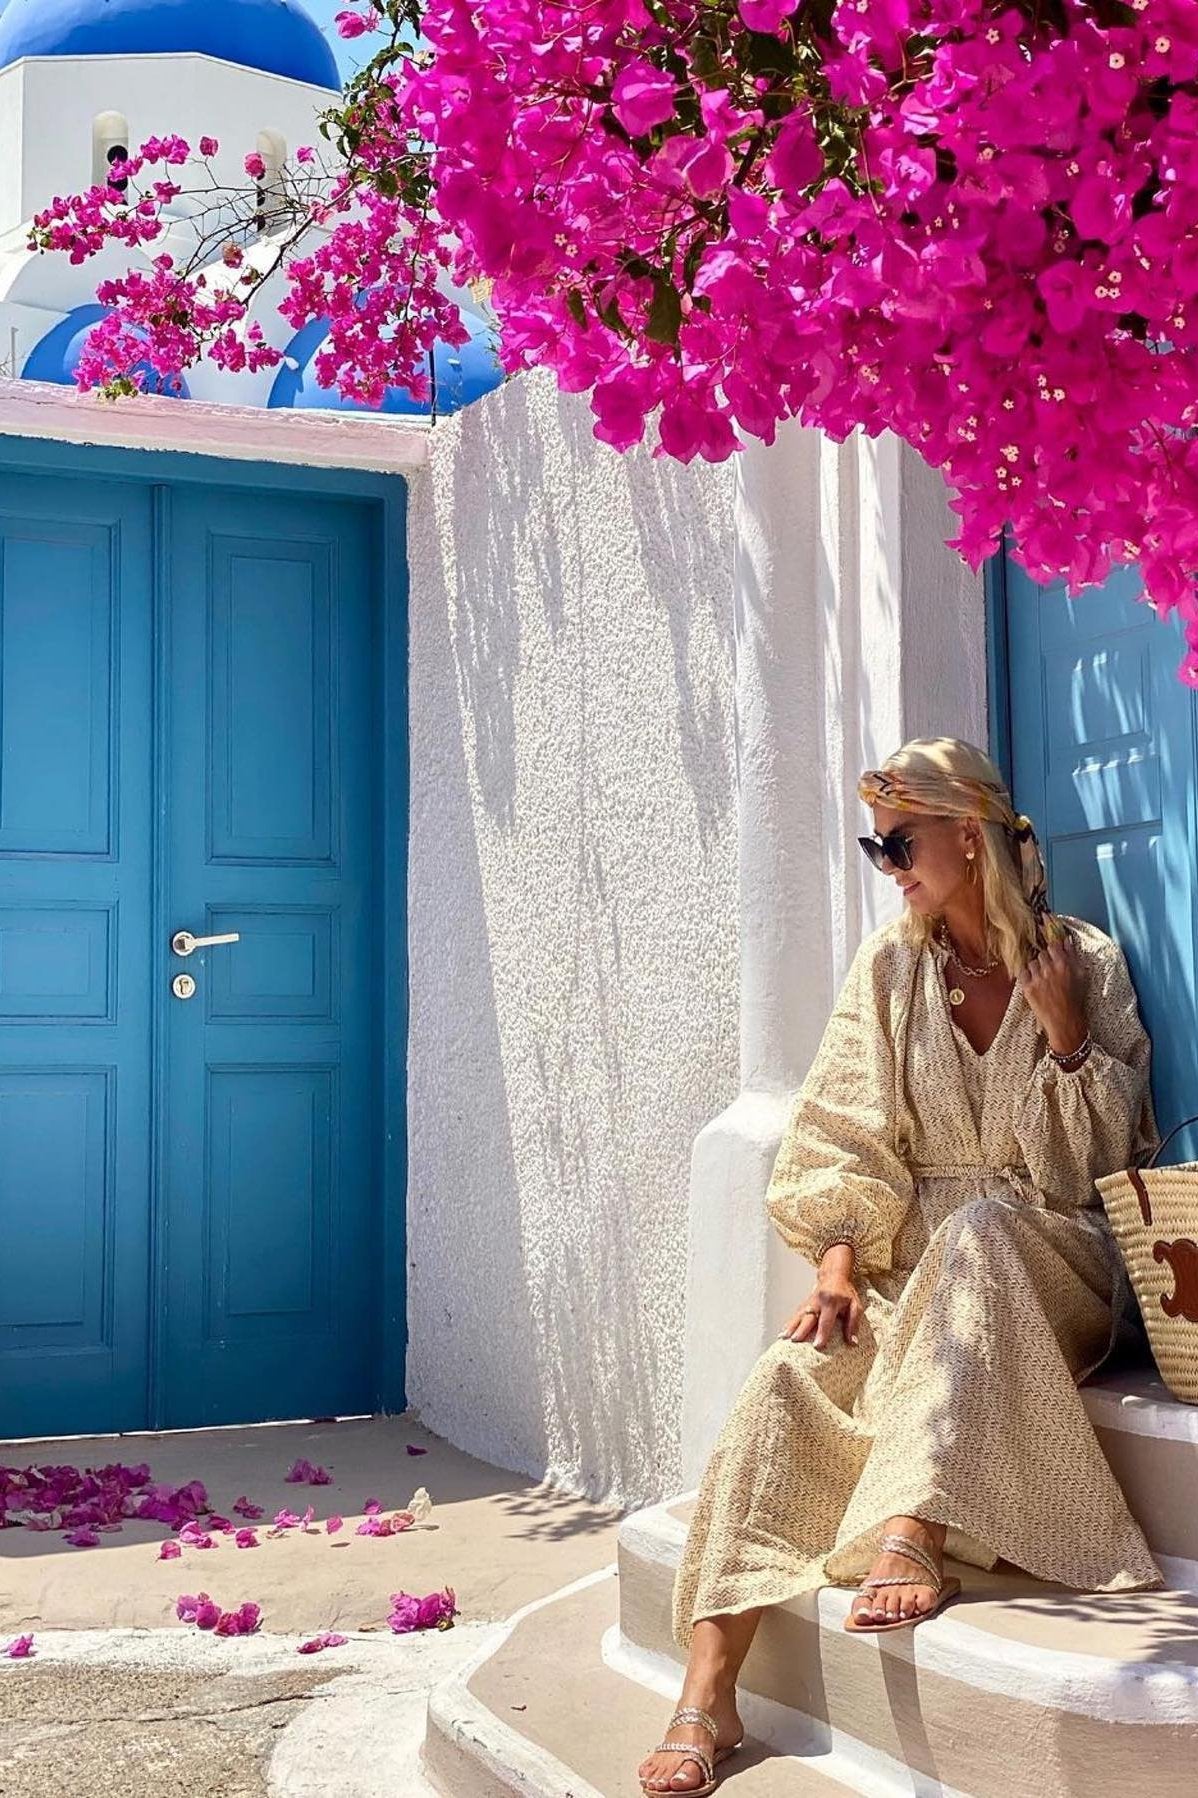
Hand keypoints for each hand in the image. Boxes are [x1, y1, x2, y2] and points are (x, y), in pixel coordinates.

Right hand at [778, 1263, 862, 1349]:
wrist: (834, 1276)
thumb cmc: (846, 1293)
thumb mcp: (855, 1306)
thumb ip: (853, 1323)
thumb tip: (852, 1342)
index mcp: (831, 1301)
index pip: (826, 1320)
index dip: (822, 1333)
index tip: (817, 1345)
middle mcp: (818, 1301)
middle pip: (808, 1317)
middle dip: (801, 1330)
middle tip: (794, 1341)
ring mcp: (809, 1302)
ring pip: (799, 1315)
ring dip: (790, 1326)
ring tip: (783, 1337)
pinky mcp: (805, 1303)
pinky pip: (796, 1313)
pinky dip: (789, 1323)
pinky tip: (783, 1331)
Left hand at [1017, 936, 1086, 1054]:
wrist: (1065, 1022)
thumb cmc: (1075, 1000)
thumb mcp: (1081, 976)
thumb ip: (1073, 957)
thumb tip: (1066, 940)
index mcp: (1065, 965)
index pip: (1053, 942)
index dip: (1049, 932)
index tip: (1044, 918)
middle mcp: (1050, 969)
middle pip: (1042, 953)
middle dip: (1045, 960)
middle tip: (1050, 971)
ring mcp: (1037, 978)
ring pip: (1032, 963)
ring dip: (1036, 969)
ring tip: (1044, 981)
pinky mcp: (1027, 988)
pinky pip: (1023, 973)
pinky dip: (1027, 976)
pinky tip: (1036, 984)